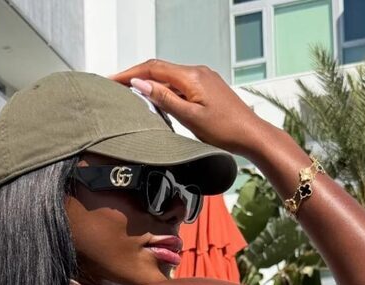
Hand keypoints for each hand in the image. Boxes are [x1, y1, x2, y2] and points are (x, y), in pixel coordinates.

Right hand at [108, 59, 261, 156]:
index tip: (112, 80)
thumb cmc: (226, 131)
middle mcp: (197, 72)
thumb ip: (165, 99)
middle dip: (137, 76)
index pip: (153, 68)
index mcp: (191, 77)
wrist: (252, 135)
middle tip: (117, 86)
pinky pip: (181, 83)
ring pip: (170, 76)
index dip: (130, 73)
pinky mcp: (208, 87)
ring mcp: (204, 78)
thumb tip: (141, 83)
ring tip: (132, 94)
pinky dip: (165, 89)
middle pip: (160, 69)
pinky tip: (158, 99)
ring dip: (151, 82)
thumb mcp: (190, 118)